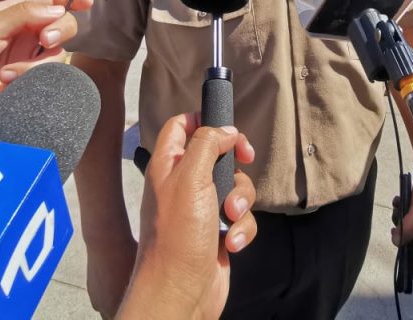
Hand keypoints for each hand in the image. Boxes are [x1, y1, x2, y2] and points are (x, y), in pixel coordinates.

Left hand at [0, 0, 91, 132]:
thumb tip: (57, 8)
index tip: (87, 1)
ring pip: (56, 57)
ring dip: (35, 65)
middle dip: (59, 31)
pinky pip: (45, 81)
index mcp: (11, 16)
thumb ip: (23, 14)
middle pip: (61, 27)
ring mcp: (23, 63)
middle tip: (44, 40)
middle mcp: (22, 38)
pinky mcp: (23, 87)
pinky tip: (5, 84)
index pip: (48, 2)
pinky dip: (29, 81)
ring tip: (6, 73)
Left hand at [119, 114, 256, 319]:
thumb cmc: (177, 237)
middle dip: (236, 163)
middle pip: (218, 154)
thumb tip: (226, 131)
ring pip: (236, 186)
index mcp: (168, 166)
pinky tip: (232, 243)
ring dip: (241, 200)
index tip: (225, 127)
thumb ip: (207, 144)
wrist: (180, 293)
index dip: (202, 120)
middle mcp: (183, 184)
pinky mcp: (218, 231)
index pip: (180, 126)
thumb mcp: (190, 178)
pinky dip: (242, 228)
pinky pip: (241, 217)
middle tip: (245, 161)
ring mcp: (202, 209)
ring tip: (230, 216)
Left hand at [391, 175, 412, 279]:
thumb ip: (405, 230)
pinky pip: (404, 211)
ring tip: (398, 206)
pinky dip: (399, 206)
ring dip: (397, 216)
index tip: (406, 276)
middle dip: (399, 233)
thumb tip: (396, 242)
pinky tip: (398, 198)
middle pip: (407, 238)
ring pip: (404, 223)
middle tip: (396, 226)